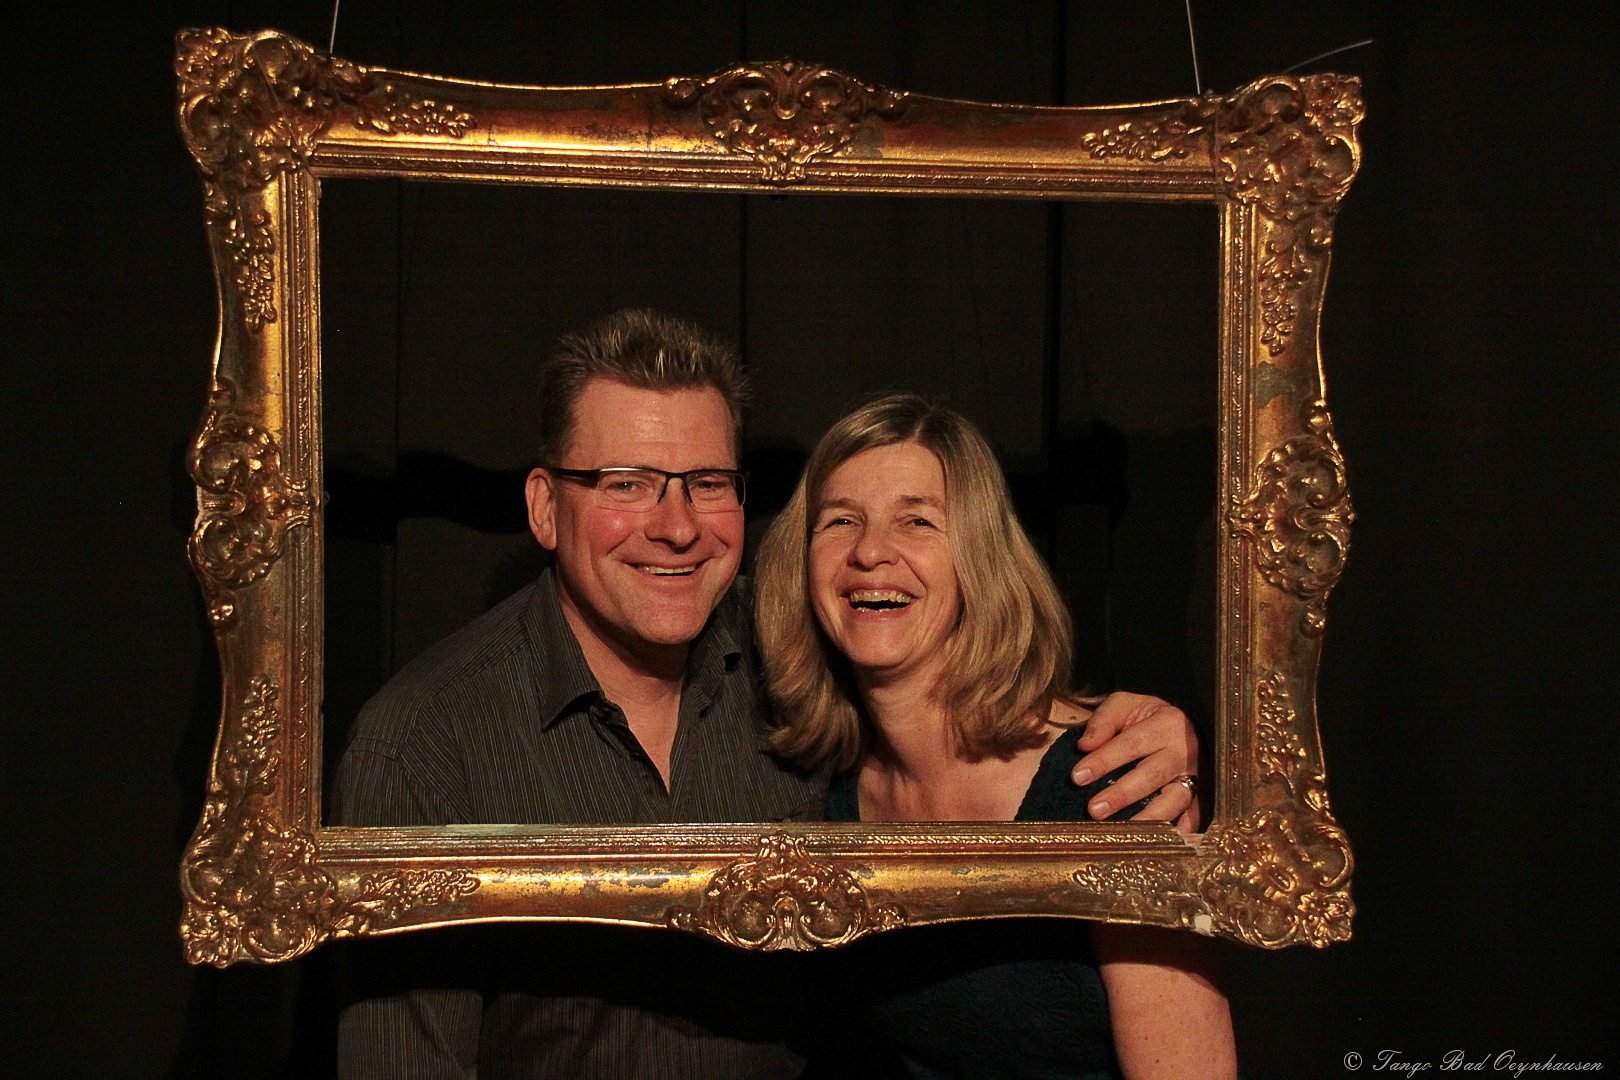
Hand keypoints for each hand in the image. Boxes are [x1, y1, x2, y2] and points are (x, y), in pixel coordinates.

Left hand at [1071, 692, 1200, 832]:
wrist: (1184, 723)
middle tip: (1094, 810)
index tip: (1077, 777)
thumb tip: (1085, 746)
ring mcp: (1195, 774)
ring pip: (1175, 799)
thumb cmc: (1148, 716)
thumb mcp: (1125, 705)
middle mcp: (1184, 750)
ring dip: (1149, 818)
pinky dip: (1184, 828)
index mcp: (1165, 723)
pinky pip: (1195, 814)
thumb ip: (1104, 721)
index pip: (1130, 744)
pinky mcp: (1201, 793)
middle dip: (1122, 794)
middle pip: (1151, 775)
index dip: (1103, 761)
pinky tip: (1167, 841)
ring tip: (1125, 832)